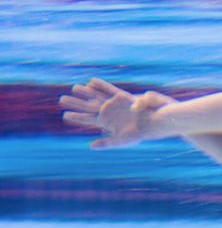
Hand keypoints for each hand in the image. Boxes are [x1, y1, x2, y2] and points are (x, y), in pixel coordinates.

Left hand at [59, 79, 173, 148]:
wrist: (154, 124)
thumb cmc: (139, 134)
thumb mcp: (121, 141)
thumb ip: (106, 143)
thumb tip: (91, 146)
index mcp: (106, 123)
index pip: (87, 119)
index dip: (76, 117)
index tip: (64, 116)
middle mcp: (108, 112)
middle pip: (87, 107)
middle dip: (75, 103)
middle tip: (61, 100)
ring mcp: (114, 104)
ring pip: (96, 97)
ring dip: (85, 92)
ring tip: (74, 88)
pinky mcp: (122, 97)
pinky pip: (109, 90)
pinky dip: (101, 85)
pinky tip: (91, 82)